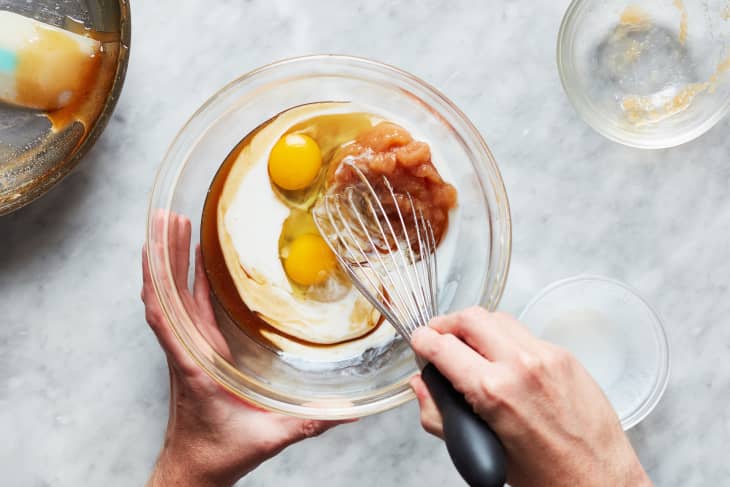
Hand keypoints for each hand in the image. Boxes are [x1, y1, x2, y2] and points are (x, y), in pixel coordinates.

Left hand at [142, 213, 344, 486]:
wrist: (193, 469)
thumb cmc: (220, 453)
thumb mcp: (267, 437)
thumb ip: (306, 422)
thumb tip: (346, 408)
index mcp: (195, 366)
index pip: (168, 317)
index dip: (161, 280)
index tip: (160, 246)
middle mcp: (185, 352)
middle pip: (165, 297)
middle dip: (164, 256)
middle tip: (167, 218)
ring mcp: (187, 349)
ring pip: (170, 299)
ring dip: (168, 263)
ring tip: (171, 226)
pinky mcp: (194, 351)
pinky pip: (182, 309)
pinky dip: (180, 281)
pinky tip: (187, 261)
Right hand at [409, 308, 651, 486]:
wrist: (600, 482)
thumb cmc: (546, 476)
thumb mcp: (482, 448)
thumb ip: (440, 415)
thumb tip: (422, 388)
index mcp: (494, 391)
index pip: (443, 346)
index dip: (422, 341)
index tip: (418, 342)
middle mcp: (521, 365)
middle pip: (470, 317)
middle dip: (447, 324)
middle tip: (438, 337)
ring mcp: (547, 356)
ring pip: (499, 318)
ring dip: (477, 327)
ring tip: (468, 345)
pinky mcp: (565, 356)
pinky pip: (526, 334)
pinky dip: (506, 339)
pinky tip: (502, 359)